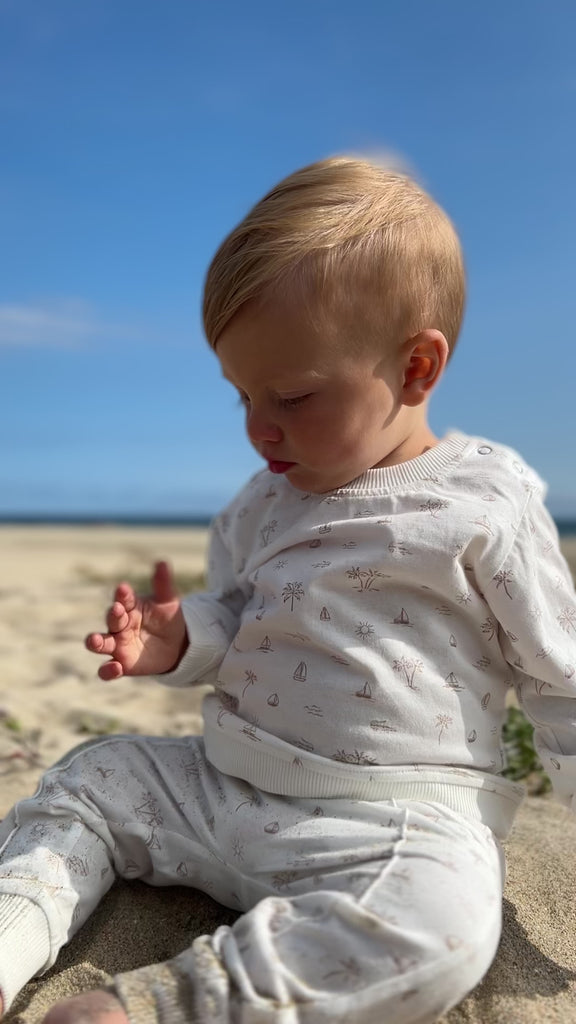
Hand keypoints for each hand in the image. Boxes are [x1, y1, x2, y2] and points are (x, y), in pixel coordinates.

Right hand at [85, 561, 187, 679]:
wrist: (177, 645)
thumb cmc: (168, 618)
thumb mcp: (169, 601)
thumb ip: (163, 584)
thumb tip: (161, 562)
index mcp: (129, 607)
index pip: (122, 598)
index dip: (122, 594)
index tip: (124, 588)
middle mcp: (119, 625)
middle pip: (110, 620)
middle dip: (112, 615)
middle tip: (117, 610)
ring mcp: (118, 645)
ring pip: (100, 643)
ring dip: (95, 641)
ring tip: (95, 640)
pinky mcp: (122, 664)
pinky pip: (107, 670)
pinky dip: (107, 670)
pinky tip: (115, 668)